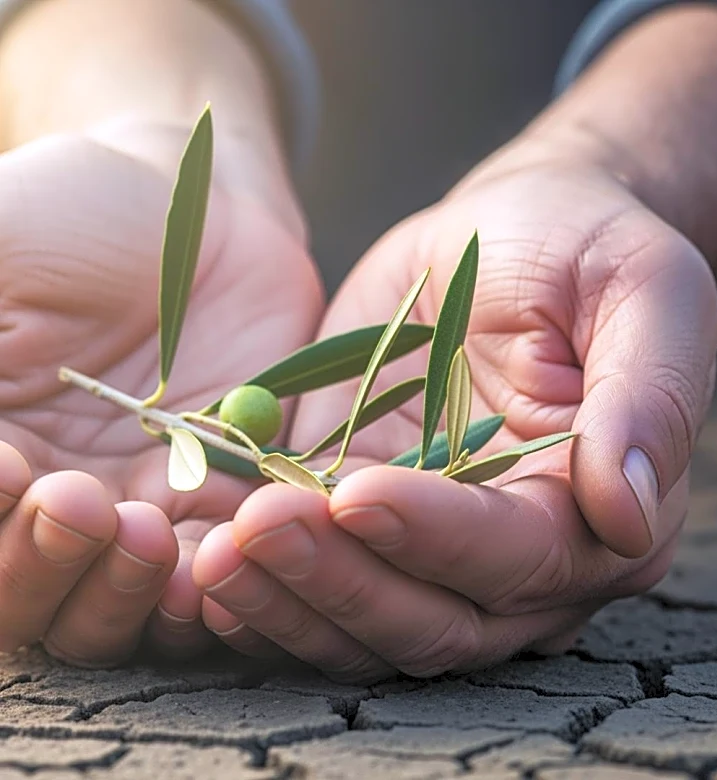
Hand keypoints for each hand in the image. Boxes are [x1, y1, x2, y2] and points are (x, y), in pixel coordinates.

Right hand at [0, 121, 322, 666]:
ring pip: (115, 604)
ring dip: (121, 589)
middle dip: (42, 565)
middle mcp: (51, 500)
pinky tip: (207, 566)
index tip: (6, 468)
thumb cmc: (72, 215)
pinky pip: (212, 569)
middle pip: (28, 596)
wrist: (199, 209)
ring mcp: (139, 507)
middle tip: (77, 503)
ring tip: (142, 534)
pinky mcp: (222, 500)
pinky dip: (208, 586)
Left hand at [192, 155, 716, 682]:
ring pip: (366, 620)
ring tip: (213, 553)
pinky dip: (267, 583)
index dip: (440, 536)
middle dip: (344, 580)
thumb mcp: (644, 290)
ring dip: (289, 598)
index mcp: (598, 512)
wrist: (514, 233)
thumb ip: (648, 398)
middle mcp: (521, 558)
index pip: (519, 556)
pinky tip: (207, 556)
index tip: (359, 491)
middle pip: (433, 615)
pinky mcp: (369, 517)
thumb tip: (629, 509)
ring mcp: (436, 547)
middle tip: (258, 528)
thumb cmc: (586, 248)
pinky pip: (319, 577)